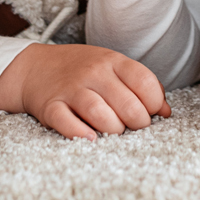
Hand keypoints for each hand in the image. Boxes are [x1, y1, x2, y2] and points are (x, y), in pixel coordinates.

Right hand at [0, 43, 170, 138]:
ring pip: (102, 116)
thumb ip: (141, 85)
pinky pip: (68, 125)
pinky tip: (90, 138)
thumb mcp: (113, 67)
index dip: (154, 104)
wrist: (34, 68)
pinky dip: (81, 135)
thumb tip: (166, 112)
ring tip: (113, 131)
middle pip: (128, 105)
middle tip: (132, 126)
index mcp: (113, 61)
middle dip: (137, 124)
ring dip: (114, 130)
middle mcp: (93, 73)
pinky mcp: (50, 107)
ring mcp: (71, 90)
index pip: (145, 83)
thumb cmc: (81, 71)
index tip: (150, 112)